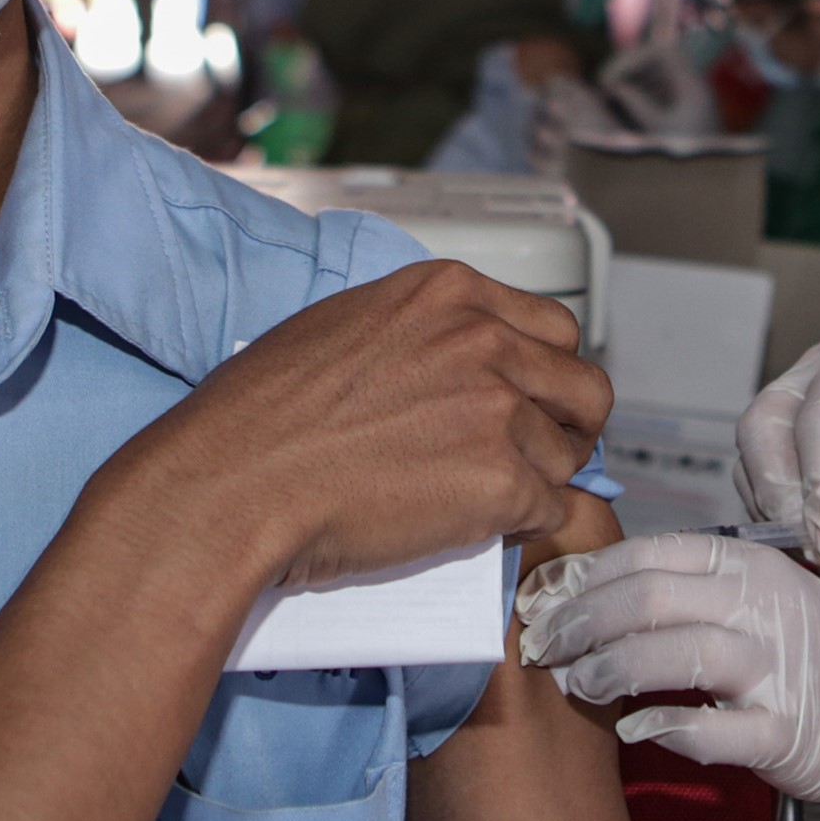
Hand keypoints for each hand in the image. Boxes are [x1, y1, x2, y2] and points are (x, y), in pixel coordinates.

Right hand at [102, 260, 612, 594]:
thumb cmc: (261, 416)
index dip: (544, 374)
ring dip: (536, 479)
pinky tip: (470, 527)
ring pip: (568, 453)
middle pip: (583, 384)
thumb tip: (455, 365)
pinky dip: (519, 525)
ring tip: (478, 497)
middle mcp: (484, 340)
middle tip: (532, 457)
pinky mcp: (500, 481)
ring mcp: (498, 410)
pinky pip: (549, 508)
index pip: (553, 328)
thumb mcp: (345, 327)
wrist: (236, 482)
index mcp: (448, 293)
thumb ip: (420, 333)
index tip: (530, 402)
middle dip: (566, 425)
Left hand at [515, 533, 819, 801]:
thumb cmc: (815, 647)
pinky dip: (666, 729)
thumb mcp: (760, 593)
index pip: (647, 553)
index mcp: (746, 564)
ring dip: (610, 669)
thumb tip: (584, 593)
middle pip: (649, 598)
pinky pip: (715, 730)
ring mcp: (775, 669)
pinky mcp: (786, 731)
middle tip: (542, 648)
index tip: (539, 601)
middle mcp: (760, 607)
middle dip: (579, 622)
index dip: (581, 576)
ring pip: (675, 654)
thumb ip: (687, 588)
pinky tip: (634, 731)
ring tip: (579, 684)